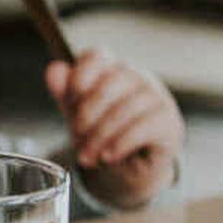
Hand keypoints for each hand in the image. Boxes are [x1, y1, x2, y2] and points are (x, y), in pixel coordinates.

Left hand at [47, 47, 181, 209]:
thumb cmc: (106, 133)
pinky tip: (108, 157)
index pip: (96, 56)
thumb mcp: (79, 114)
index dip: (80, 76)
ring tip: (88, 157)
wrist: (135, 167)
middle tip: (76, 139)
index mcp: (113, 69)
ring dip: (99, 138)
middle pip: (108, 86)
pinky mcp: (169, 121)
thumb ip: (66, 92)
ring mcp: (157, 97)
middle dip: (86, 116)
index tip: (71, 99)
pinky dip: (119, 145)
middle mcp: (138, 77)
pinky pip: (141, 128)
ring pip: (123, 111)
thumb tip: (53, 69)